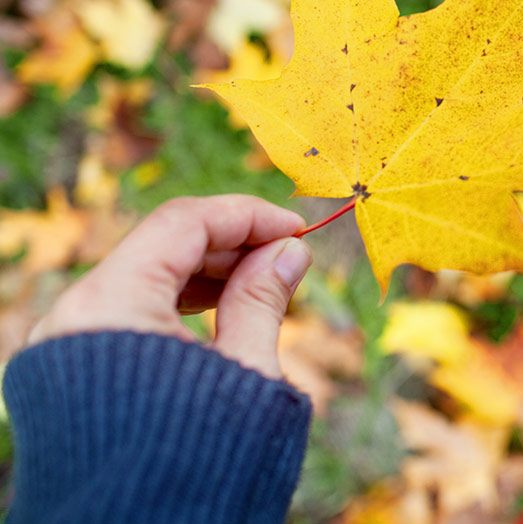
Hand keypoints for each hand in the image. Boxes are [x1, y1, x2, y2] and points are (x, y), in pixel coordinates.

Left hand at [27, 195, 312, 379]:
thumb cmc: (196, 460)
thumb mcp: (244, 372)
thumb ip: (264, 299)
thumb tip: (290, 251)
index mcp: (110, 303)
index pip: (184, 223)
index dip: (249, 216)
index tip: (299, 229)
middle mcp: (76, 312)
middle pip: (161, 245)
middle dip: (231, 244)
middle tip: (289, 259)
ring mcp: (68, 341)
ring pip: (144, 274)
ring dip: (208, 272)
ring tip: (265, 284)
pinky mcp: (73, 366)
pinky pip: (128, 309)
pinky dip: (178, 301)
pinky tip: (223, 309)